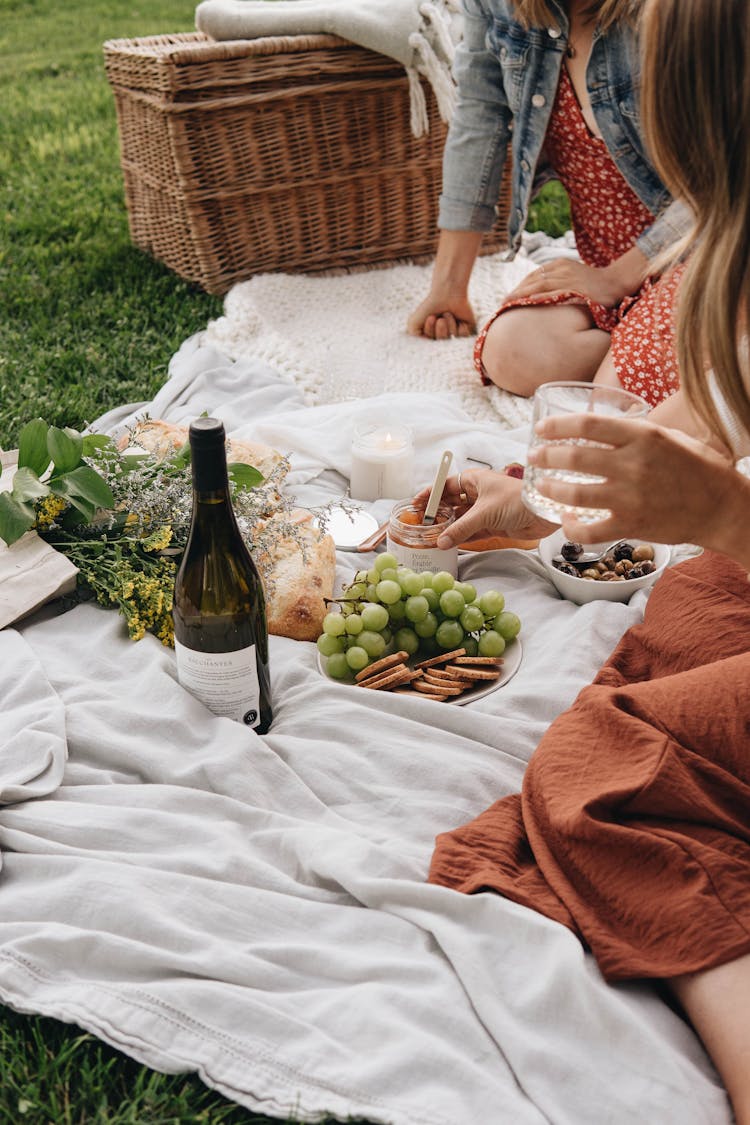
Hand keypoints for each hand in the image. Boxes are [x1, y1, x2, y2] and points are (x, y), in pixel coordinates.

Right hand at [406, 290, 475, 339]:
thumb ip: (413, 341)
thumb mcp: (413, 323)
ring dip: (449, 325)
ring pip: (453, 340)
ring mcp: (456, 336)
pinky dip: (460, 328)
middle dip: (440, 331)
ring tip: (448, 313)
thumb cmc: (429, 306)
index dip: (431, 332)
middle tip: (440, 318)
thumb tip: (423, 352)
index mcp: (431, 339)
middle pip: (442, 344)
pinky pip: (464, 338)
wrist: (447, 292)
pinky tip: (459, 319)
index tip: (431, 317)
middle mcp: (443, 338)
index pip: (431, 346)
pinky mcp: (468, 332)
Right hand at [413, 468, 554, 547]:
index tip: (415, 504)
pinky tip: (450, 545)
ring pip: (461, 518)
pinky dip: (462, 537)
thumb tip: (441, 541)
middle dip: (437, 513)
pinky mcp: (494, 524)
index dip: (430, 494)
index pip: (446, 485)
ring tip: (432, 537)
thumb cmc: (517, 500)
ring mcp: (486, 509)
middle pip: (451, 502)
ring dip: (449, 527)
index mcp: (475, 480)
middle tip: (421, 524)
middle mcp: (478, 493)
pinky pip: (472, 531)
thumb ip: (461, 528)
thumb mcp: (484, 513)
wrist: (545, 511)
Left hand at [506, 256, 638, 307]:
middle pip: (532, 279)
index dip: (519, 286)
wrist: (617, 282)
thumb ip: (561, 285)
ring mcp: (567, 277)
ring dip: (520, 294)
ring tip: (506, 305)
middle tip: (501, 304)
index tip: (508, 298)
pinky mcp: (573, 287)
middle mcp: (561, 268)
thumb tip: (546, 298)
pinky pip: (550, 291)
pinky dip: (536, 296)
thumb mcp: (575, 280)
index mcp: (561, 265)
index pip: (534, 275)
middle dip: (515, 291)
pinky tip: (524, 303)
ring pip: (537, 284)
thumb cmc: (597, 285)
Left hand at [528, 413, 737, 547]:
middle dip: (545, 456)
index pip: (587, 425)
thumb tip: (604, 427)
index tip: (542, 428)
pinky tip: (565, 520)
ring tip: (541, 484)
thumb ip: (637, 433)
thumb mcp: (670, 437)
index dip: (557, 426)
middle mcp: (633, 465)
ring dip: (550, 488)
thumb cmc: (699, 469)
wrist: (722, 508)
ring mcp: (630, 497)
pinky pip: (588, 530)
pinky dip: (571, 527)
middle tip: (534, 455)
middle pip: (573, 458)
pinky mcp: (631, 525)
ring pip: (574, 495)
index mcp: (643, 437)